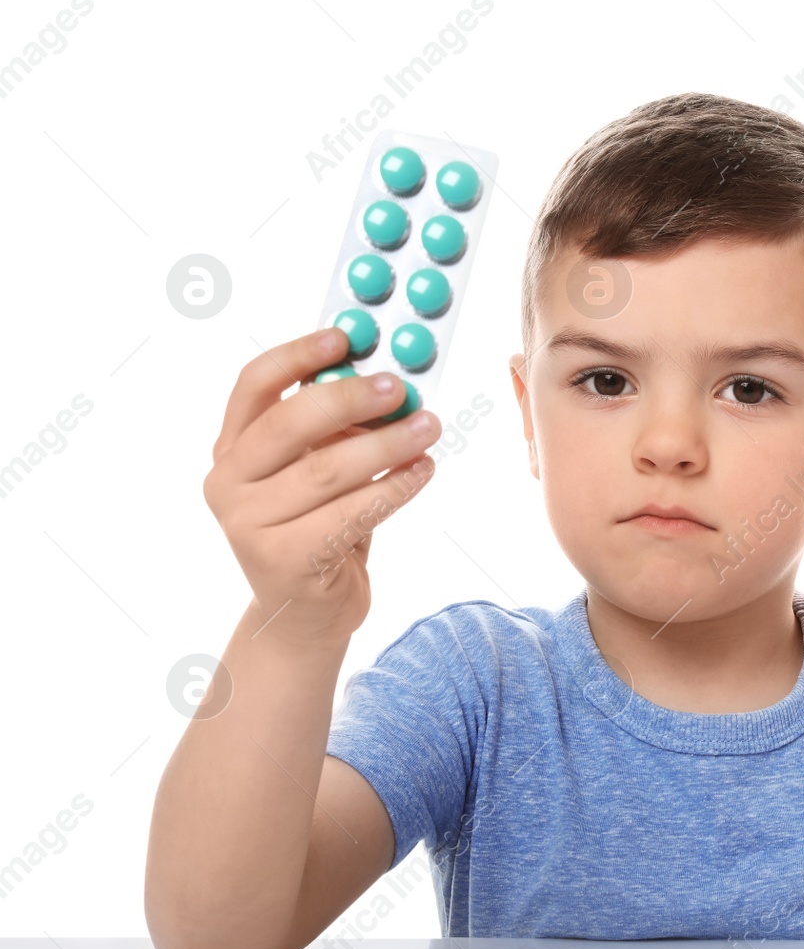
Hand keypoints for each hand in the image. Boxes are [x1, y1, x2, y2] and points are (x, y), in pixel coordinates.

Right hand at [202, 328, 441, 643]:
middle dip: (352, 398)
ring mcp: (249, 524)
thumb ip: (336, 429)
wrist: (306, 612)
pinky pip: (350, 512)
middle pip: (291, 424)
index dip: (298, 354)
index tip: (346, 336)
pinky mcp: (284, 559)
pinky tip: (422, 470)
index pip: (253, 385)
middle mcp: (228, 483)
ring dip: (388, 444)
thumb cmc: (320, 528)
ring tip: (429, 426)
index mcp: (231, 448)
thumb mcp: (318, 470)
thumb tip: (390, 379)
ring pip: (327, 470)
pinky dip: (394, 486)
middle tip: (401, 387)